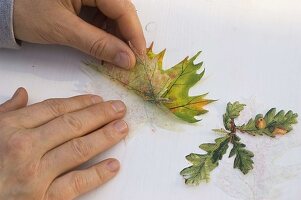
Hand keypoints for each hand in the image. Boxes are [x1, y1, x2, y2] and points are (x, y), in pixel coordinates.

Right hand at [0, 88, 128, 199]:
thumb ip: (6, 113)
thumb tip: (22, 94)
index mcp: (11, 129)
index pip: (54, 109)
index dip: (80, 103)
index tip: (98, 100)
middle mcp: (24, 148)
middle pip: (71, 125)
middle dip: (99, 115)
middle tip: (119, 109)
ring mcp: (35, 174)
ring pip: (78, 149)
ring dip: (104, 137)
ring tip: (122, 128)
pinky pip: (75, 184)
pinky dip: (97, 174)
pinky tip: (113, 165)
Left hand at [13, 0, 145, 68]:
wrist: (5, 8)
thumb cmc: (26, 11)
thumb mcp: (64, 29)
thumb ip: (98, 44)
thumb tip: (127, 60)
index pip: (122, 8)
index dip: (134, 34)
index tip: (139, 56)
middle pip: (121, 11)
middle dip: (126, 36)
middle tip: (129, 60)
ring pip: (114, 15)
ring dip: (117, 36)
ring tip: (116, 56)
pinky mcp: (85, 0)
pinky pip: (103, 16)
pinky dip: (106, 33)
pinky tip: (106, 46)